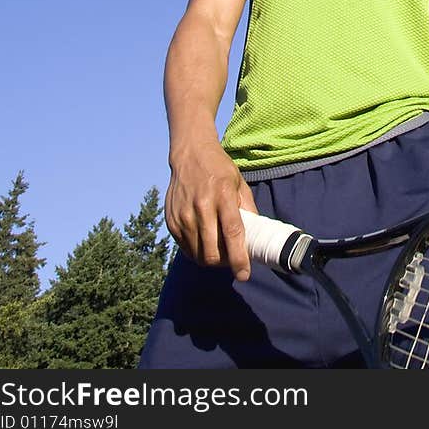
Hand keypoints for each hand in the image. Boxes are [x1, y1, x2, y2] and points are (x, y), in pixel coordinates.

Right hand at [165, 140, 257, 280]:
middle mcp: (201, 206)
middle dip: (224, 263)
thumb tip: (256, 237)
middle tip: (232, 259)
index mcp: (222, 195)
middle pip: (212, 252)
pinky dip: (197, 252)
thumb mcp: (239, 184)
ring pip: (198, 254)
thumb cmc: (219, 169)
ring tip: (219, 250)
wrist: (190, 154)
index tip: (244, 274)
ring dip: (211, 259)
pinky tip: (205, 242)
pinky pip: (185, 248)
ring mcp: (183, 215)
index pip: (232, 234)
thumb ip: (248, 210)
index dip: (239, 259)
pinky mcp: (171, 221)